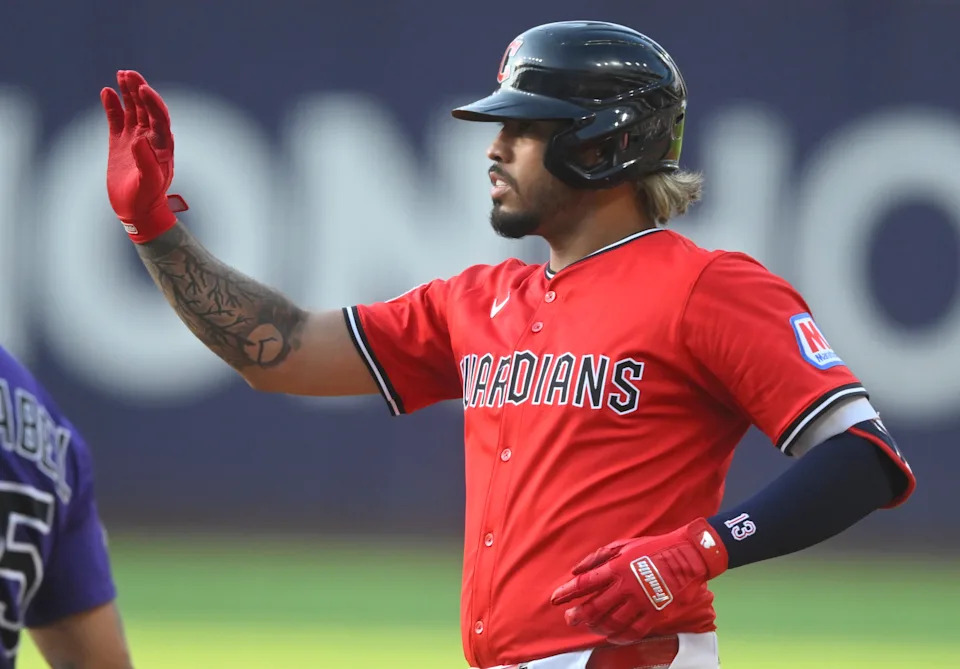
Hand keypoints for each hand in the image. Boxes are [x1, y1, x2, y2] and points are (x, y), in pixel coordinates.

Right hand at [100, 70, 187, 242]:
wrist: (136, 211)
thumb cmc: (146, 199)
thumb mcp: (149, 183)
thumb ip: (147, 162)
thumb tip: (140, 139)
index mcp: (162, 146)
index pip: (159, 118)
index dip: (153, 102)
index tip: (143, 89)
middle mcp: (150, 139)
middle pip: (146, 108)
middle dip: (139, 90)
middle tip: (129, 74)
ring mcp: (134, 139)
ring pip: (132, 110)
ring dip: (128, 93)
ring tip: (121, 75)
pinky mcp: (119, 143)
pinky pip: (116, 120)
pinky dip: (112, 106)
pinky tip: (106, 92)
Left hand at [550, 517, 727, 644]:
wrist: (685, 556)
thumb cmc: (651, 548)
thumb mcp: (621, 544)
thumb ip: (596, 557)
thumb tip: (576, 570)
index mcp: (615, 568)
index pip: (584, 584)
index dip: (567, 593)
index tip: (555, 599)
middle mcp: (625, 587)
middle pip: (595, 607)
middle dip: (578, 615)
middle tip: (570, 619)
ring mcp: (640, 601)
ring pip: (612, 622)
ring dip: (597, 627)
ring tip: (589, 627)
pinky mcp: (654, 612)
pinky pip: (633, 630)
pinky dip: (619, 636)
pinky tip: (611, 636)